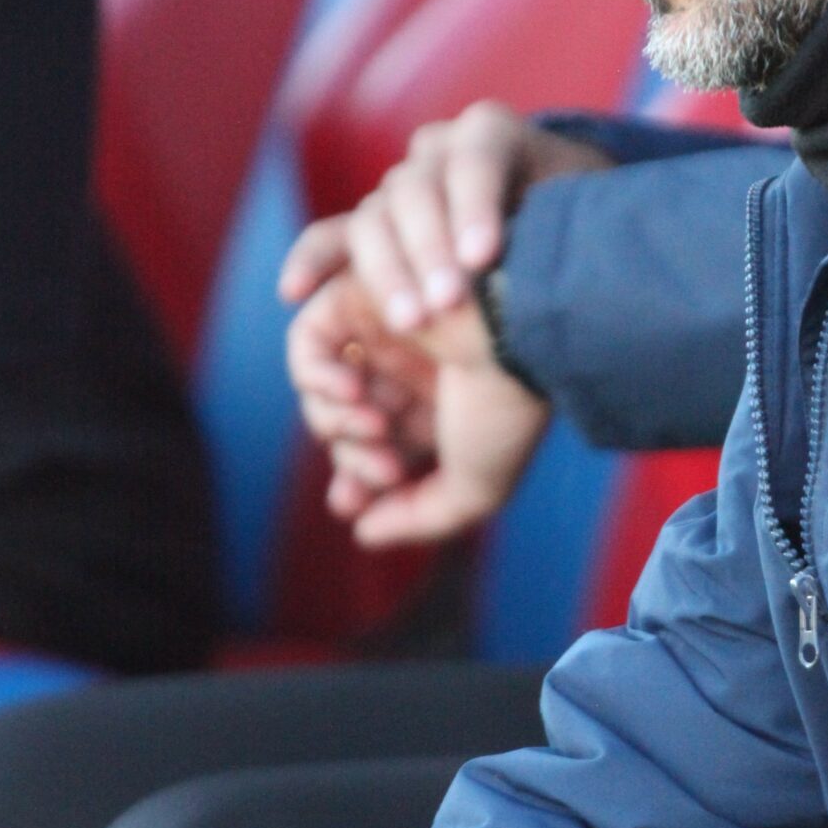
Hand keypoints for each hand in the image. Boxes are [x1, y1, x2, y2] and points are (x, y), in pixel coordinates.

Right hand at [278, 103, 610, 332]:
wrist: (557, 227)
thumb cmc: (584, 223)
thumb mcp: (593, 212)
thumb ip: (581, 219)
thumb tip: (585, 245)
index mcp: (491, 133)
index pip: (475, 157)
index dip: (475, 204)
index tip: (484, 256)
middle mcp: (438, 150)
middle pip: (418, 190)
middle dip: (431, 248)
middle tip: (449, 302)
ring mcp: (403, 187)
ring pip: (377, 216)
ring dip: (389, 270)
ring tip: (414, 322)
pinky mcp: (379, 226)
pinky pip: (334, 236)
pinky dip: (315, 261)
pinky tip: (296, 291)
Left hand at [287, 277, 550, 545]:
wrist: (518, 331)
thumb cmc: (506, 408)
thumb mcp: (476, 487)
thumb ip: (421, 517)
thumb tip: (364, 533)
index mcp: (441, 408)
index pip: (378, 451)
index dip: (358, 482)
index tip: (359, 504)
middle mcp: (409, 368)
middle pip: (346, 425)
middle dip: (352, 458)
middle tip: (384, 469)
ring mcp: (382, 330)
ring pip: (323, 388)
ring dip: (334, 421)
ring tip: (373, 424)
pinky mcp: (359, 295)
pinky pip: (308, 337)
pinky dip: (314, 374)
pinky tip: (351, 393)